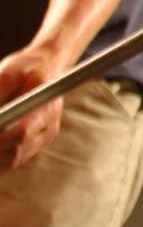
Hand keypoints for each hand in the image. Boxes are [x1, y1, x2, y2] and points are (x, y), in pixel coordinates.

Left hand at [0, 48, 65, 169]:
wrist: (49, 66)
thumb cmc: (28, 67)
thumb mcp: (9, 74)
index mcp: (47, 108)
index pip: (22, 133)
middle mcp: (49, 127)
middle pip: (15, 153)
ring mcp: (43, 138)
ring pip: (12, 160)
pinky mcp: (35, 143)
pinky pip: (13, 159)